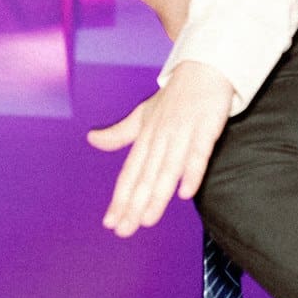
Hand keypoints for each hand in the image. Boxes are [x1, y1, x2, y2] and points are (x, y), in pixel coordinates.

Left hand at [88, 63, 235, 235]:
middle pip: (145, 177)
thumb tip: (92, 140)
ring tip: (147, 220)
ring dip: (157, 196)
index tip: (110, 222)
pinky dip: (191, 173)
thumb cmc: (175, 96)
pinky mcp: (206, 128)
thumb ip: (120, 133)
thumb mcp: (144, 115)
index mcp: (145, 137)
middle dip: (134, 205)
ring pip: (167, 170)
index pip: (130, 173)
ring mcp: (183, 133)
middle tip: (124, 230)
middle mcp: (160, 137)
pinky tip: (185, 193)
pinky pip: (198, 153)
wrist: (203, 67)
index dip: (120, 198)